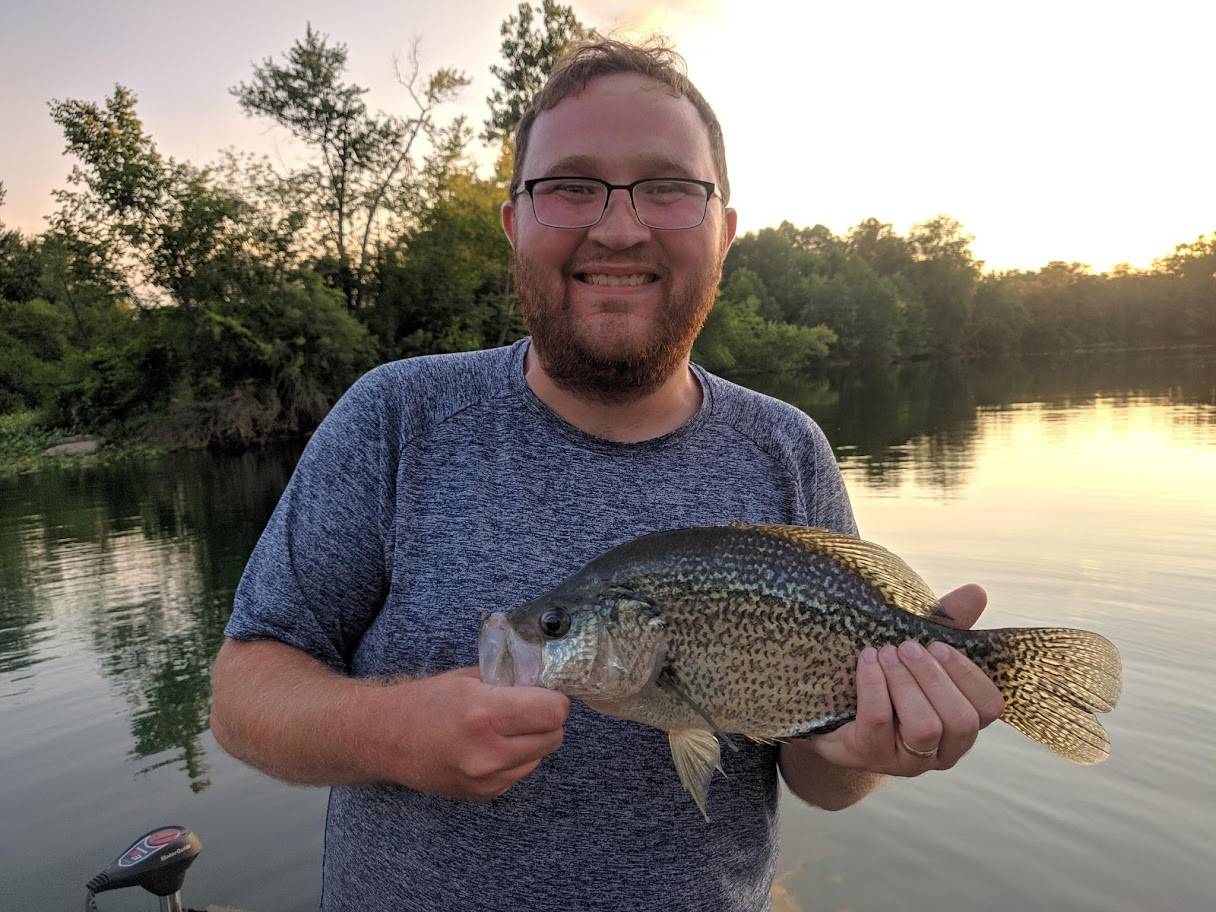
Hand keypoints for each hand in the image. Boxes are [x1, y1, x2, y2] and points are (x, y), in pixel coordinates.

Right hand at [381, 666, 569, 800]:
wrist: (384, 739)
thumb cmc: (425, 702)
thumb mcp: (469, 679)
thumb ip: (509, 680)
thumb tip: (546, 681)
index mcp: (485, 714)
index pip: (554, 712)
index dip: (555, 699)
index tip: (545, 693)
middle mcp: (488, 753)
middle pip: (554, 737)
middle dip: (547, 720)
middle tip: (527, 708)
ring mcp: (486, 779)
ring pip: (540, 757)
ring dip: (532, 742)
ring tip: (503, 729)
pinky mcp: (483, 795)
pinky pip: (520, 774)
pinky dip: (514, 759)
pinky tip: (489, 747)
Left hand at [808, 584, 1004, 775]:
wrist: (828, 709)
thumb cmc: (885, 679)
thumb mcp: (917, 652)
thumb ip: (949, 625)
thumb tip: (977, 592)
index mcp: (962, 724)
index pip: (989, 707)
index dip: (968, 675)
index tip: (938, 645)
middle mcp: (942, 750)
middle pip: (960, 720)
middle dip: (933, 677)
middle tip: (906, 646)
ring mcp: (907, 761)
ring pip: (925, 727)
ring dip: (905, 682)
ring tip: (885, 653)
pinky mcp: (870, 756)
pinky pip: (879, 722)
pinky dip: (874, 685)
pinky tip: (866, 661)